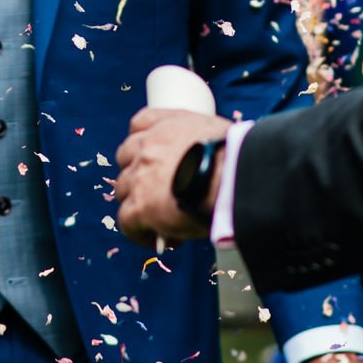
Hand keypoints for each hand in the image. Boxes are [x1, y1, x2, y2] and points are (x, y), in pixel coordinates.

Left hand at [114, 106, 229, 245]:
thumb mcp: (221, 136)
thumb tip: (211, 164)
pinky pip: (127, 223)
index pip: (142, 123)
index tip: (154, 155)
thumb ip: (205, 143)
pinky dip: (140, 233)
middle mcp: (149, 146)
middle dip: (139, 173)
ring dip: (138, 203)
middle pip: (127, 157)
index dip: (145, 141)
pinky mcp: (139, 207)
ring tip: (162, 220)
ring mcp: (140, 176)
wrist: (235, 180)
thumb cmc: (238, 160)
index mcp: (170, 126)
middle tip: (160, 191)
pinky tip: (161, 239)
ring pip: (124, 190)